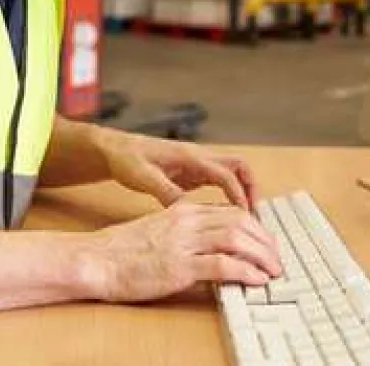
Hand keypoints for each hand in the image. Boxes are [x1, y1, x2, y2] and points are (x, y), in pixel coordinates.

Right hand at [80, 202, 282, 302]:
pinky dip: (245, 271)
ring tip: (273, 270)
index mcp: (183, 211)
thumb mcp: (159, 229)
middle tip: (276, 259)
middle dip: (265, 241)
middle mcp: (187, 222)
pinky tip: (256, 280)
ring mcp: (184, 243)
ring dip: (261, 256)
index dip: (255, 228)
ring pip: (237, 239)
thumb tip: (211, 245)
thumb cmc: (122, 250)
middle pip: (240, 222)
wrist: (96, 259)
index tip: (266, 243)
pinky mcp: (179, 267)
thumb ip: (185, 232)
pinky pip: (222, 265)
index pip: (231, 212)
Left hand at [102, 134, 258, 210]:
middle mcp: (199, 157)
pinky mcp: (193, 172)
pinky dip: (229, 194)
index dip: (238, 195)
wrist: (115, 150)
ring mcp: (198, 163)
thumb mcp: (143, 177)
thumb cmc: (127, 160)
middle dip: (251, 190)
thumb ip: (166, 192)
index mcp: (190, 157)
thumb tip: (187, 211)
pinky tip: (226, 216)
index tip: (245, 217)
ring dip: (243, 192)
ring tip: (246, 220)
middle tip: (254, 218)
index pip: (226, 174)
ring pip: (233, 173)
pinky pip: (221, 180)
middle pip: (239, 167)